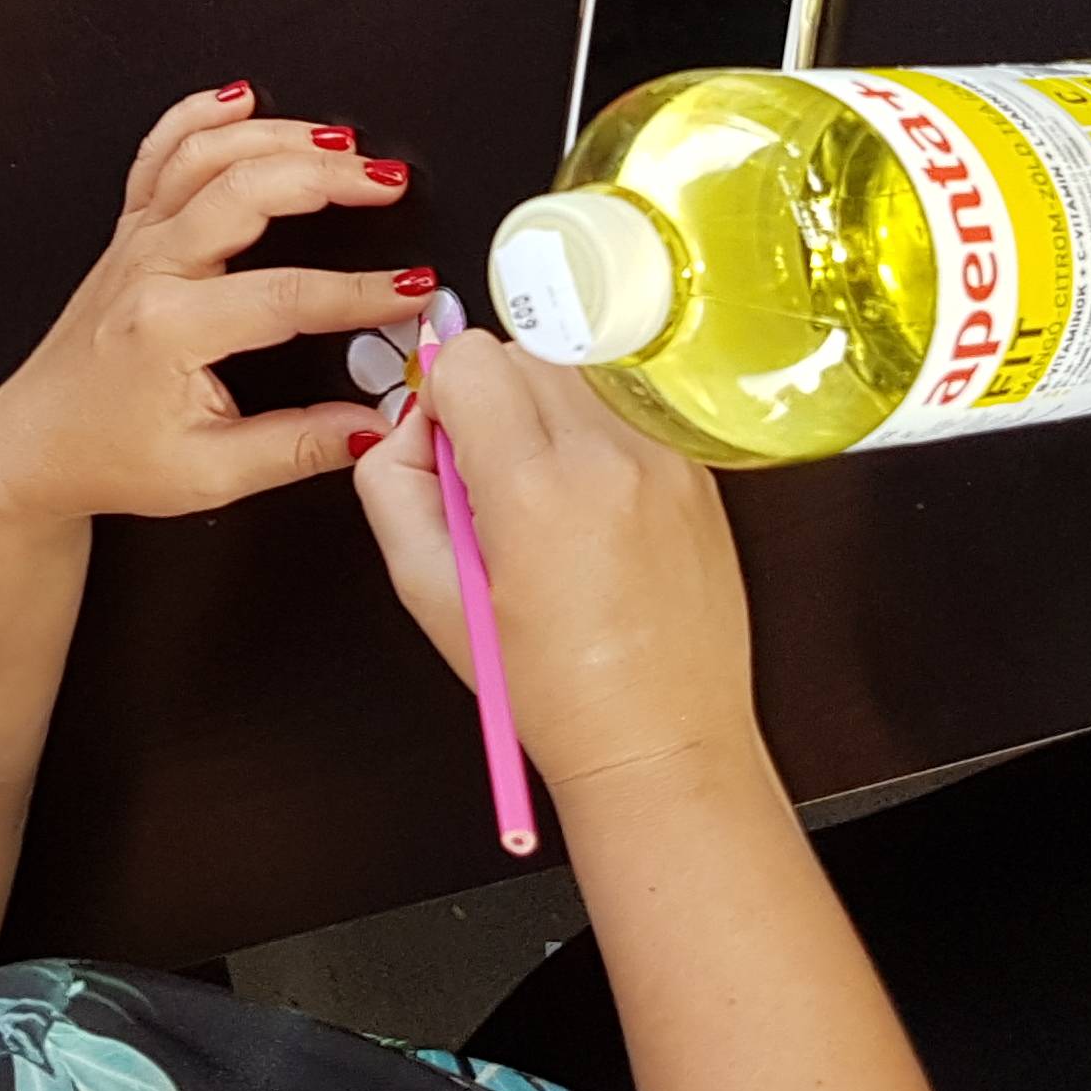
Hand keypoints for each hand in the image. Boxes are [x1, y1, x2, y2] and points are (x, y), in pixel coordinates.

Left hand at [0, 83, 432, 521]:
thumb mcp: (209, 473)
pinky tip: (238, 100)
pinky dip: (197, 117)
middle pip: (247, 191)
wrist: (35, 446)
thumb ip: (297, 448)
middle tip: (387, 181)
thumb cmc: (104, 455)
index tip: (410, 291)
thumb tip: (369, 425)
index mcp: (169, 327)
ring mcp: (135, 242)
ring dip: (277, 136)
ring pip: (205, 156)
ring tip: (341, 142)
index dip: (361, 293)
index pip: (287, 296)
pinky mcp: (129, 233)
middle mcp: (149, 268)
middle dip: (328, 177)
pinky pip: (157, 154)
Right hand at [354, 328, 761, 794]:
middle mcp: (611, 458)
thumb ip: (391, 484)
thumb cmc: (552, 689)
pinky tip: (594, 506)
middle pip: (521, 351)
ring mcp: (665, 458)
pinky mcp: (699, 470)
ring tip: (548, 495)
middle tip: (494, 483)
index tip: (451, 453)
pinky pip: (627, 406)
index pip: (468, 358)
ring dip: (547, 410)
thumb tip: (409, 423)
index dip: (442, 401)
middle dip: (493, 401)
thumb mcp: (428, 594)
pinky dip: (598, 433)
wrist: (661, 740)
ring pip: (577, 368)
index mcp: (536, 489)